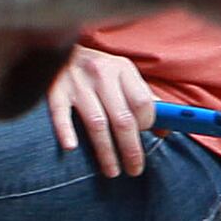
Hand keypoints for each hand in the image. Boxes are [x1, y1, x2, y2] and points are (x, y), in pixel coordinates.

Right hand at [46, 46, 159, 177]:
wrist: (55, 48)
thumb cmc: (95, 70)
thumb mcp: (121, 75)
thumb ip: (143, 99)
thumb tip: (165, 129)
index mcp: (123, 69)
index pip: (142, 103)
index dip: (147, 126)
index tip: (145, 142)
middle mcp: (102, 73)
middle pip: (123, 118)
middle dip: (131, 149)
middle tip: (134, 169)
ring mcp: (77, 82)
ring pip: (97, 124)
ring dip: (106, 152)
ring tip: (112, 171)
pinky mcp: (55, 90)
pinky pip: (61, 114)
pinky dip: (66, 131)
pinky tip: (71, 148)